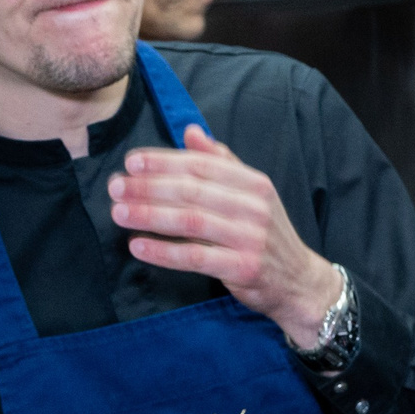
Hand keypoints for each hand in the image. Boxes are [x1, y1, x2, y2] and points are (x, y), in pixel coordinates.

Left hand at [108, 125, 341, 347]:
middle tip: (115, 188)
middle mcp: (255, 207)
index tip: (131, 163)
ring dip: (149, 216)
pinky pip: (195, 258)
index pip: (202, 165)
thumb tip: (191, 131)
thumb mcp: (252, 194)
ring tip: (119, 213)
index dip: (164, 162)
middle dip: (148, 188)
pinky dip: (164, 251)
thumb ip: (222, 162)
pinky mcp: (245, 268)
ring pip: (190, 221)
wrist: (299, 281)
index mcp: (255, 183)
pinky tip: (138, 246)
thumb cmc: (266, 235)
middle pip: (192, 191)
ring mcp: (251, 239)